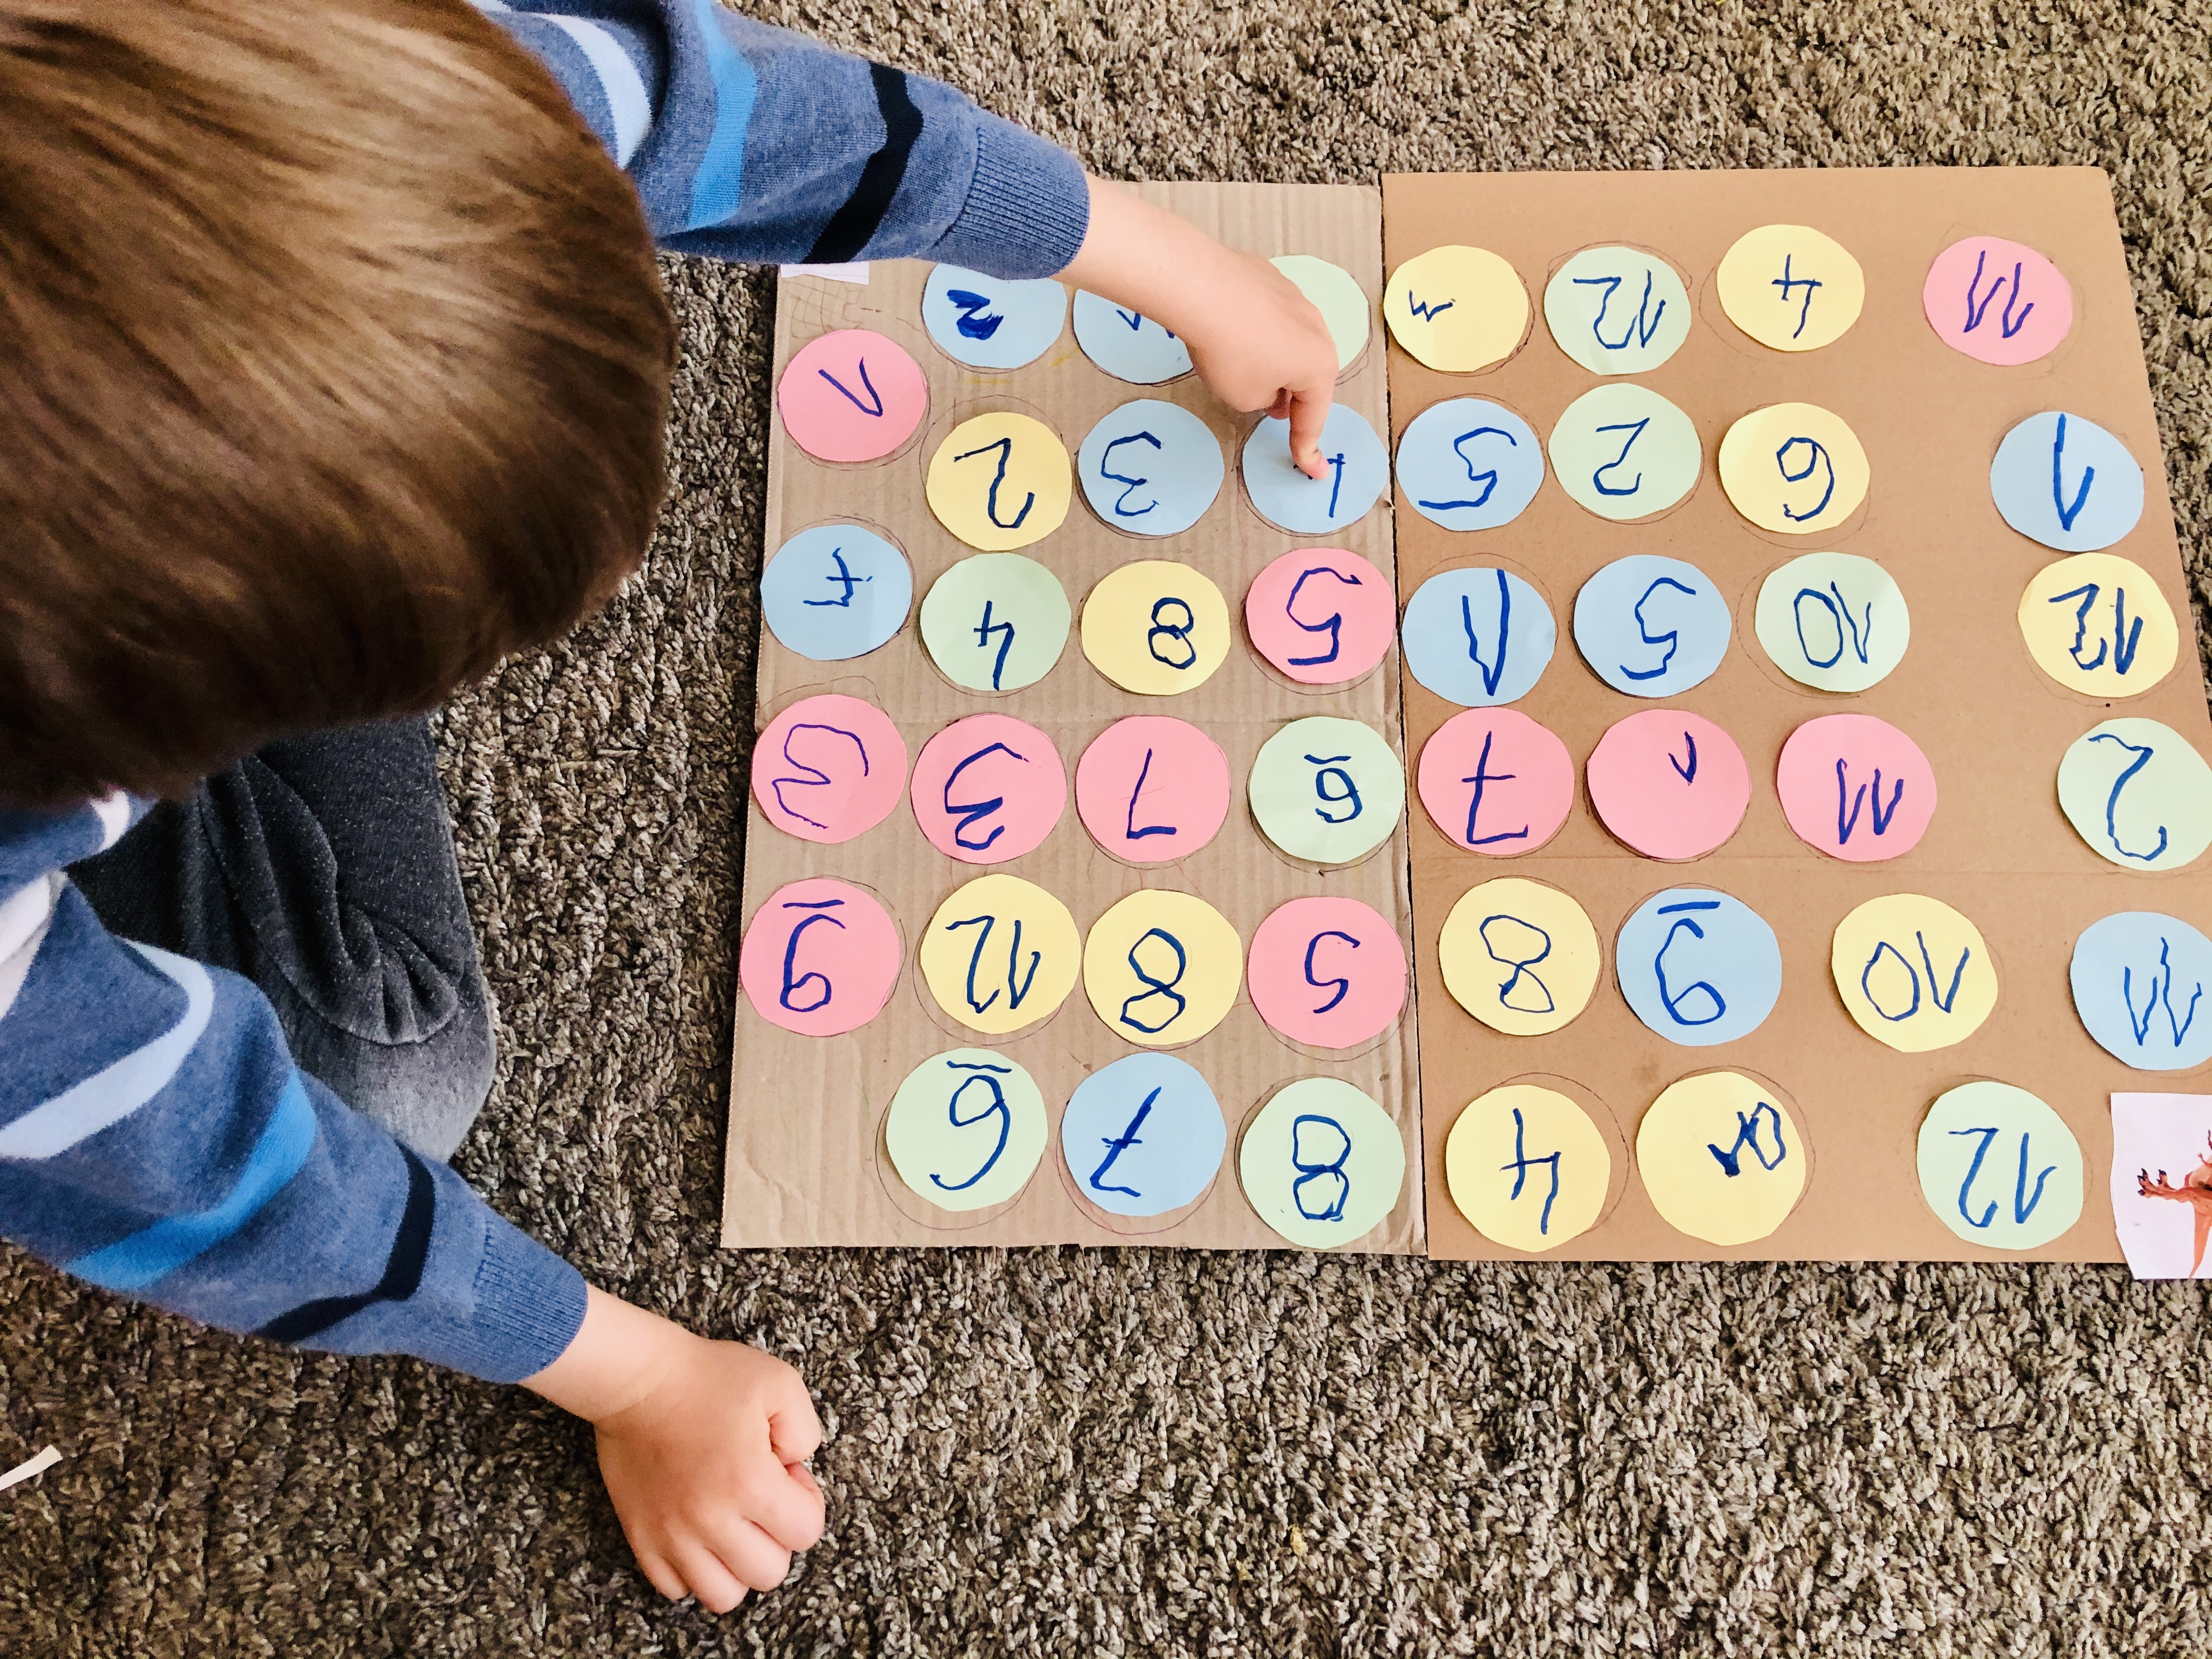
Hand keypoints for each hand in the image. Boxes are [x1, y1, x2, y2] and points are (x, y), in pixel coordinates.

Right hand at [524, 1288, 825, 1611]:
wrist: (637, 1379)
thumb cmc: (707, 1377)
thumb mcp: (779, 1383)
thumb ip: (806, 1431)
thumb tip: (796, 1468)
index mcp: (750, 1482)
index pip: (806, 1533)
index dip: (807, 1502)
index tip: (786, 1474)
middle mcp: (711, 1519)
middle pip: (768, 1574)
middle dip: (776, 1538)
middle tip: (760, 1498)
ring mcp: (672, 1535)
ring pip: (722, 1595)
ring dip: (737, 1566)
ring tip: (733, 1526)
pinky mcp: (641, 1538)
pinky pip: (675, 1589)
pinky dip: (692, 1572)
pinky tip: (698, 1535)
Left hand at [1059, 176, 1338, 477]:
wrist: (1204, 287)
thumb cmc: (1231, 353)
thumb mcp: (1246, 398)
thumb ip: (1266, 402)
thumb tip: (1272, 389)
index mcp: (1320, 365)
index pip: (1313, 417)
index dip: (1308, 448)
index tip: (1314, 471)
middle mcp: (1317, 329)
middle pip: (1309, 374)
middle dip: (1294, 398)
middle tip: (1276, 415)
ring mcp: (1296, 298)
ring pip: (1292, 342)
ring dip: (1277, 363)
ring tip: (1250, 372)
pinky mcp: (1270, 277)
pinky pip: (1269, 316)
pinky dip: (1258, 332)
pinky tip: (1234, 334)